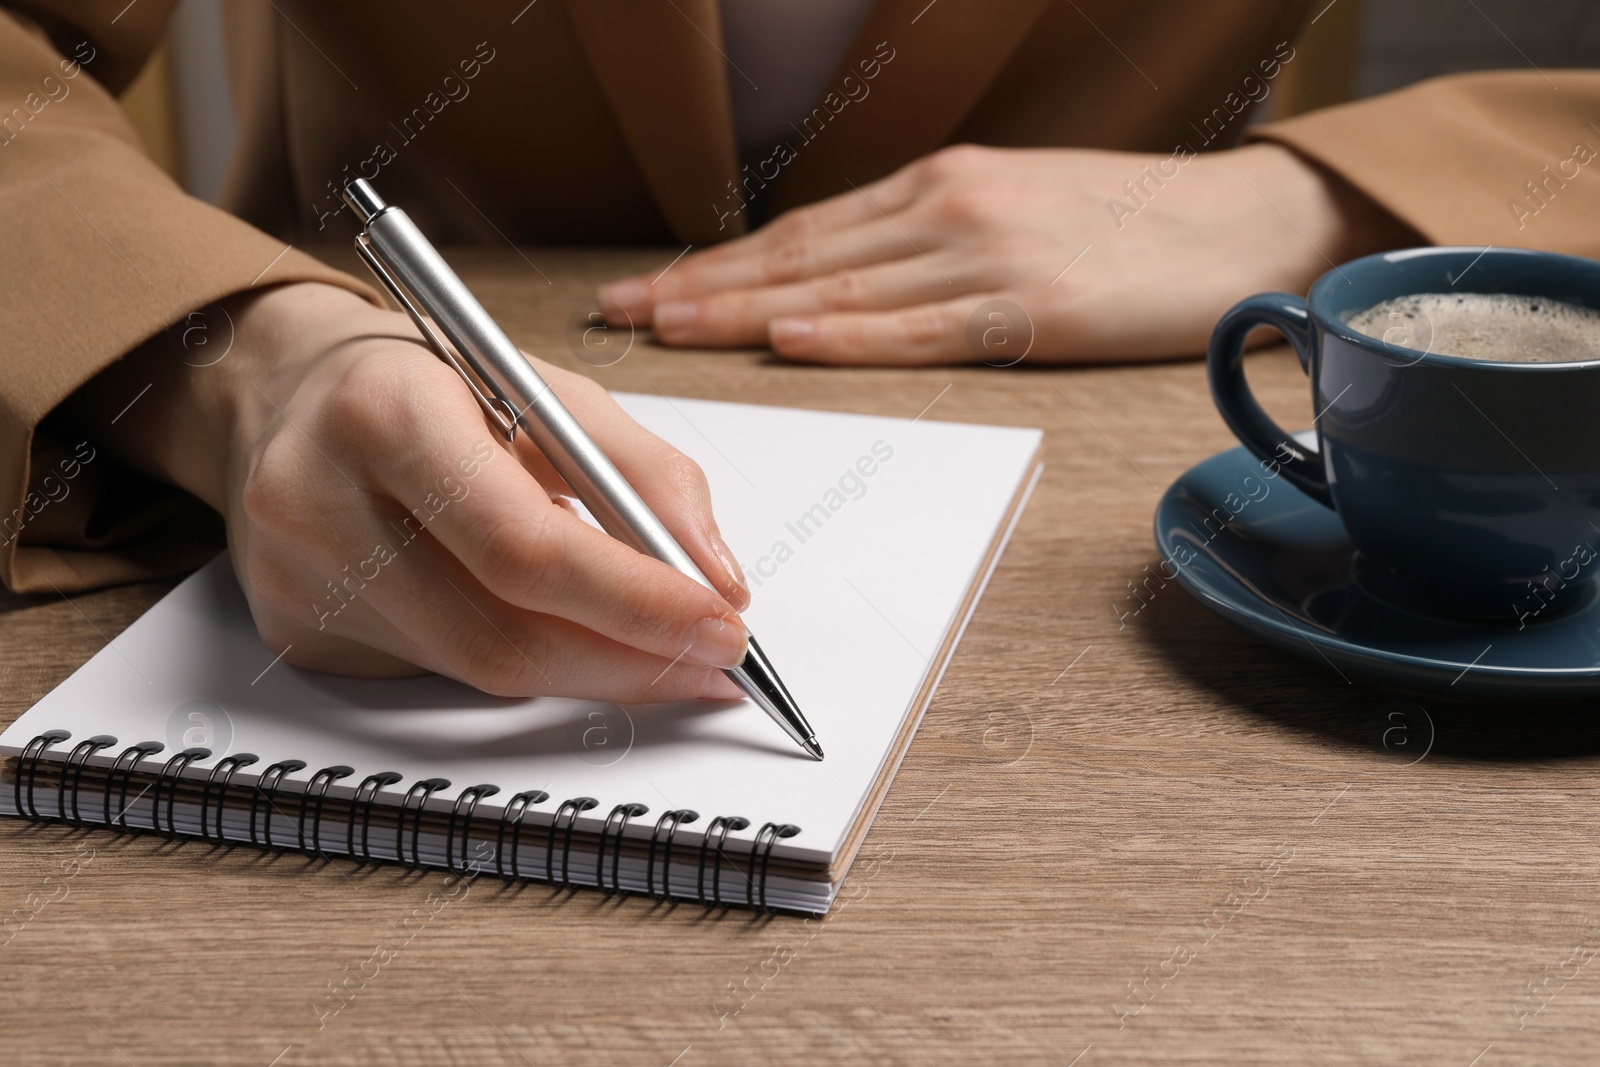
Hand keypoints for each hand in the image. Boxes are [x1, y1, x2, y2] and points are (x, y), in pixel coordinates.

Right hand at [69, 282, 750, 700]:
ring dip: (592, 670)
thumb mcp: (545, 387)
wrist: (285, 393)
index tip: (722, 625)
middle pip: (503, 632)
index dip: (636, 601)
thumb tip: (717, 578)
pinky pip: (446, 673)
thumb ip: (645, 474)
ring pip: (481, 670)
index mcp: (383, 413)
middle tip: (712, 658)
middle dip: (631, 658)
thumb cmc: (428, 383)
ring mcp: (300, 583)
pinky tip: (558, 631)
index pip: (523, 545)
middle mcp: (319, 503)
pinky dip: (525, 661)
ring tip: (663, 650)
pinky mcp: (303, 635)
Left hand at [599, 142, 1417, 364]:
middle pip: (799, 256)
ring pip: (840, 288)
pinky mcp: (1033, 310)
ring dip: (744, 311)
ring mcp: (988, 257)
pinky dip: (850, 335)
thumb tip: (841, 281)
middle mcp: (948, 209)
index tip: (651, 290)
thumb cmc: (1128, 225)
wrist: (1244, 222)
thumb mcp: (1011, 206)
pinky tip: (790, 341)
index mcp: (939, 186)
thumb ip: (927, 238)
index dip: (717, 263)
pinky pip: (921, 327)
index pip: (802, 232)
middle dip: (701, 288)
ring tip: (669, 332)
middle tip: (623, 316)